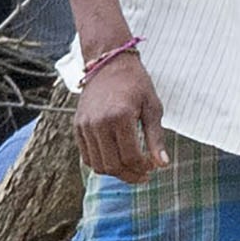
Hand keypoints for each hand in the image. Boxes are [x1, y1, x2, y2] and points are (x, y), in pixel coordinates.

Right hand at [75, 51, 166, 181]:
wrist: (109, 64)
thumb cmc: (136, 84)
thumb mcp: (153, 108)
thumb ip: (155, 138)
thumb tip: (162, 165)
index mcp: (120, 117)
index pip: (130, 157)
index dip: (143, 168)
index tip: (153, 168)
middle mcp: (98, 123)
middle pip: (113, 165)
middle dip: (131, 175)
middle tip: (144, 176)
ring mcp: (85, 125)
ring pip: (98, 164)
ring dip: (116, 173)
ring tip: (131, 170)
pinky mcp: (77, 126)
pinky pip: (86, 156)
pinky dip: (101, 163)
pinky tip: (116, 160)